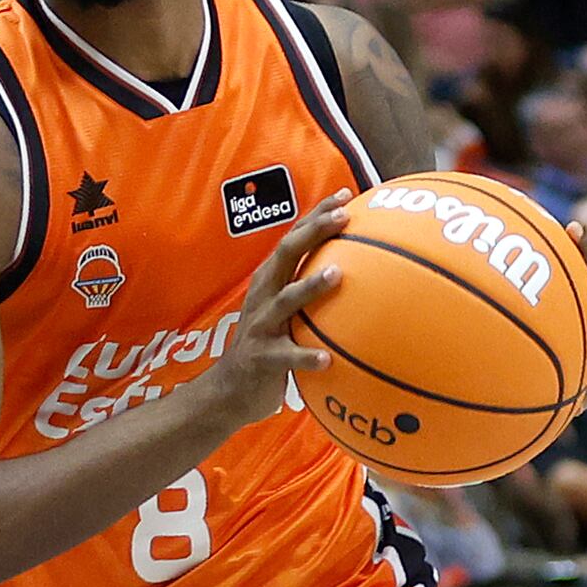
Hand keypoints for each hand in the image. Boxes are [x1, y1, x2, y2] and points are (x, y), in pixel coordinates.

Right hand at [201, 190, 353, 430]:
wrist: (228, 390)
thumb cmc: (268, 346)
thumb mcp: (286, 314)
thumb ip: (311, 293)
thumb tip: (358, 274)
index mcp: (270, 282)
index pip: (294, 239)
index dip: (317, 215)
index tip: (347, 196)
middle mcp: (263, 296)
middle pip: (287, 255)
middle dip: (314, 233)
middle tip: (344, 217)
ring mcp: (260, 326)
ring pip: (285, 301)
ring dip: (310, 287)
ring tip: (336, 276)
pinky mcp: (261, 358)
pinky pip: (285, 357)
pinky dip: (305, 356)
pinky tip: (327, 359)